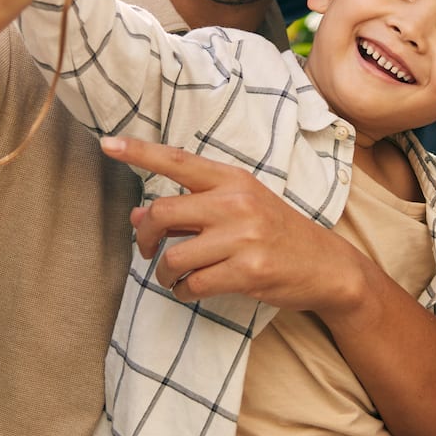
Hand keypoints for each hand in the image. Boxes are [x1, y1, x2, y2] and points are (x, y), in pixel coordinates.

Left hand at [99, 136, 371, 317]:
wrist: (327, 267)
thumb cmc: (277, 234)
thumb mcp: (238, 210)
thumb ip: (190, 210)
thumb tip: (136, 215)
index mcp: (233, 180)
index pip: (178, 160)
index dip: (139, 152)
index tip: (107, 143)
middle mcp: (237, 202)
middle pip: (162, 212)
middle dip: (143, 237)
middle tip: (146, 251)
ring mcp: (244, 237)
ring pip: (174, 256)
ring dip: (164, 273)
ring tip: (174, 277)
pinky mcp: (248, 271)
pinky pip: (194, 284)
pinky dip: (183, 292)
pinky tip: (190, 291)